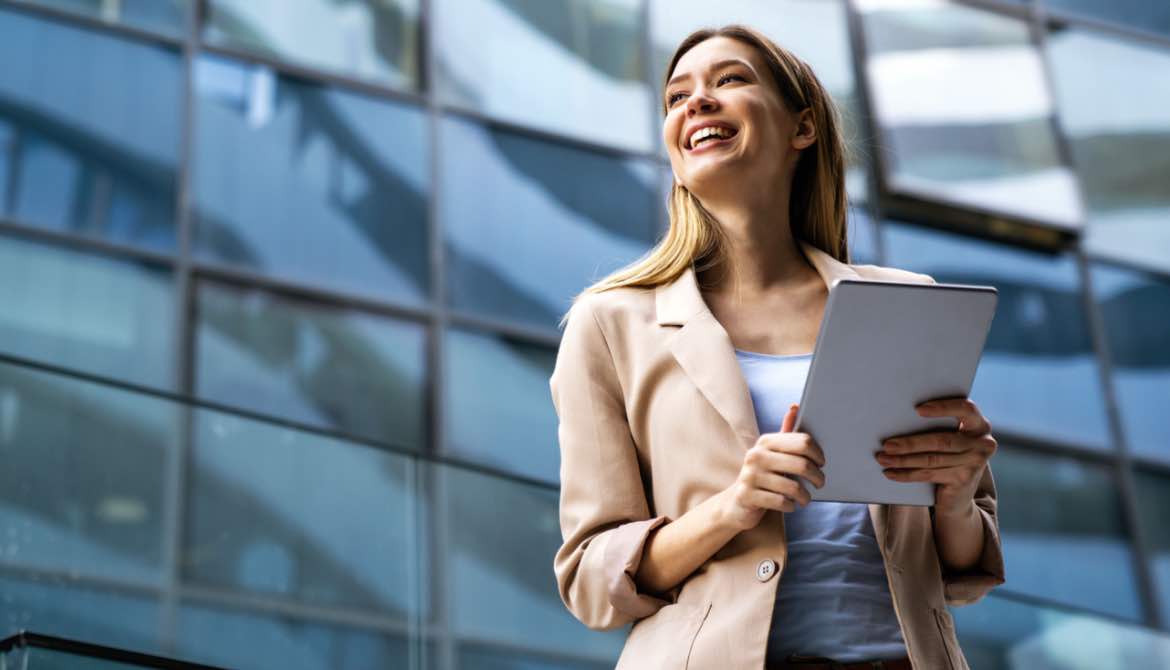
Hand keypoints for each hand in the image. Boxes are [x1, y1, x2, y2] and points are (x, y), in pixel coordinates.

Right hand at [719, 403, 826, 531]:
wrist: (738, 503)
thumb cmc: (764, 476)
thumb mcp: (774, 453)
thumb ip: (786, 433)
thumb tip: (794, 406)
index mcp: (766, 442)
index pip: (803, 442)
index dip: (818, 454)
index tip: (821, 464)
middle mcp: (756, 456)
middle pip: (802, 464)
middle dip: (817, 477)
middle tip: (820, 483)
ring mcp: (749, 476)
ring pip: (793, 487)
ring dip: (805, 496)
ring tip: (806, 498)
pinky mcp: (746, 495)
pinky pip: (781, 502)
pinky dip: (790, 506)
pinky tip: (790, 505)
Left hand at [875, 397, 996, 515]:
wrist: (958, 492)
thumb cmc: (947, 453)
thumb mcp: (947, 436)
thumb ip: (935, 425)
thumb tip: (896, 418)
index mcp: (978, 424)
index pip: (966, 409)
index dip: (943, 408)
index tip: (918, 410)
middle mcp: (982, 443)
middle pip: (942, 441)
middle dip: (911, 443)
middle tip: (887, 445)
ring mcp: (975, 463)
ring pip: (932, 459)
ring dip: (903, 460)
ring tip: (883, 458)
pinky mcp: (964, 480)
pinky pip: (929, 474)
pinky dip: (906, 474)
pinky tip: (891, 473)